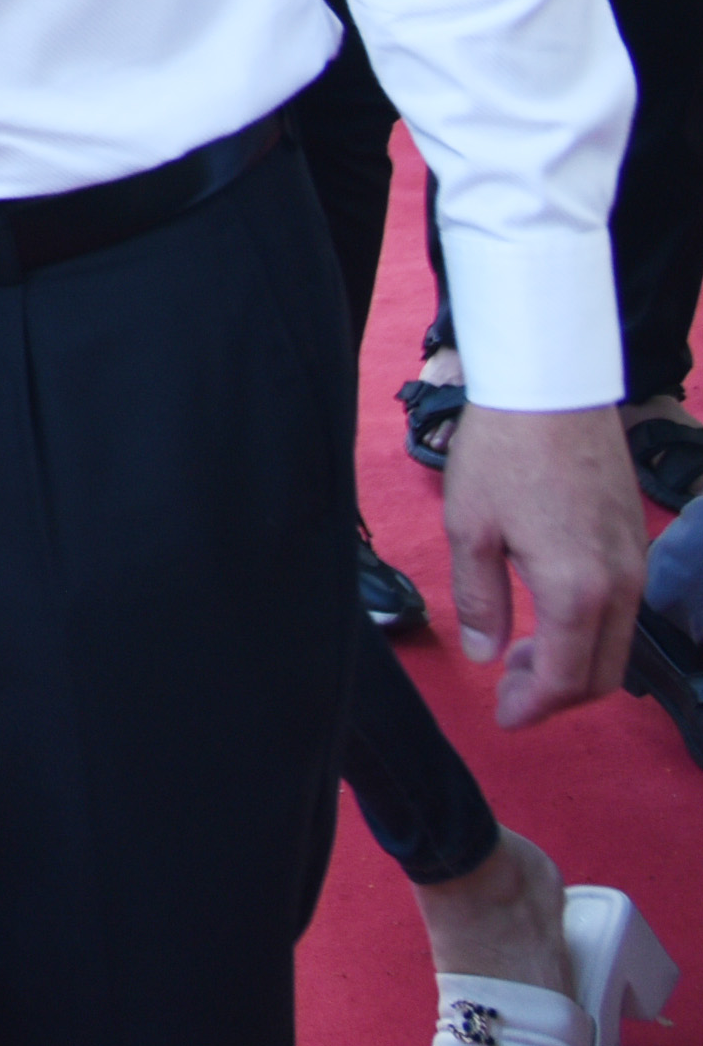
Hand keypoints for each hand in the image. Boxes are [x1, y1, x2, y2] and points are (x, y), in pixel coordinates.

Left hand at [441, 401, 643, 726]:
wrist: (552, 389)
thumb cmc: (503, 453)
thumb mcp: (471, 529)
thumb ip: (479, 600)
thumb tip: (486, 654)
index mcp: (579, 591)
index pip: (567, 680)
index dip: (535, 707)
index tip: (505, 716)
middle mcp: (621, 585)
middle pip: (604, 674)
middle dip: (558, 695)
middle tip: (510, 691)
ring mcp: (635, 562)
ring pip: (618, 644)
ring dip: (575, 662)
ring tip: (521, 654)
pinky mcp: (635, 540)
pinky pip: (623, 610)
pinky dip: (590, 630)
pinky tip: (549, 616)